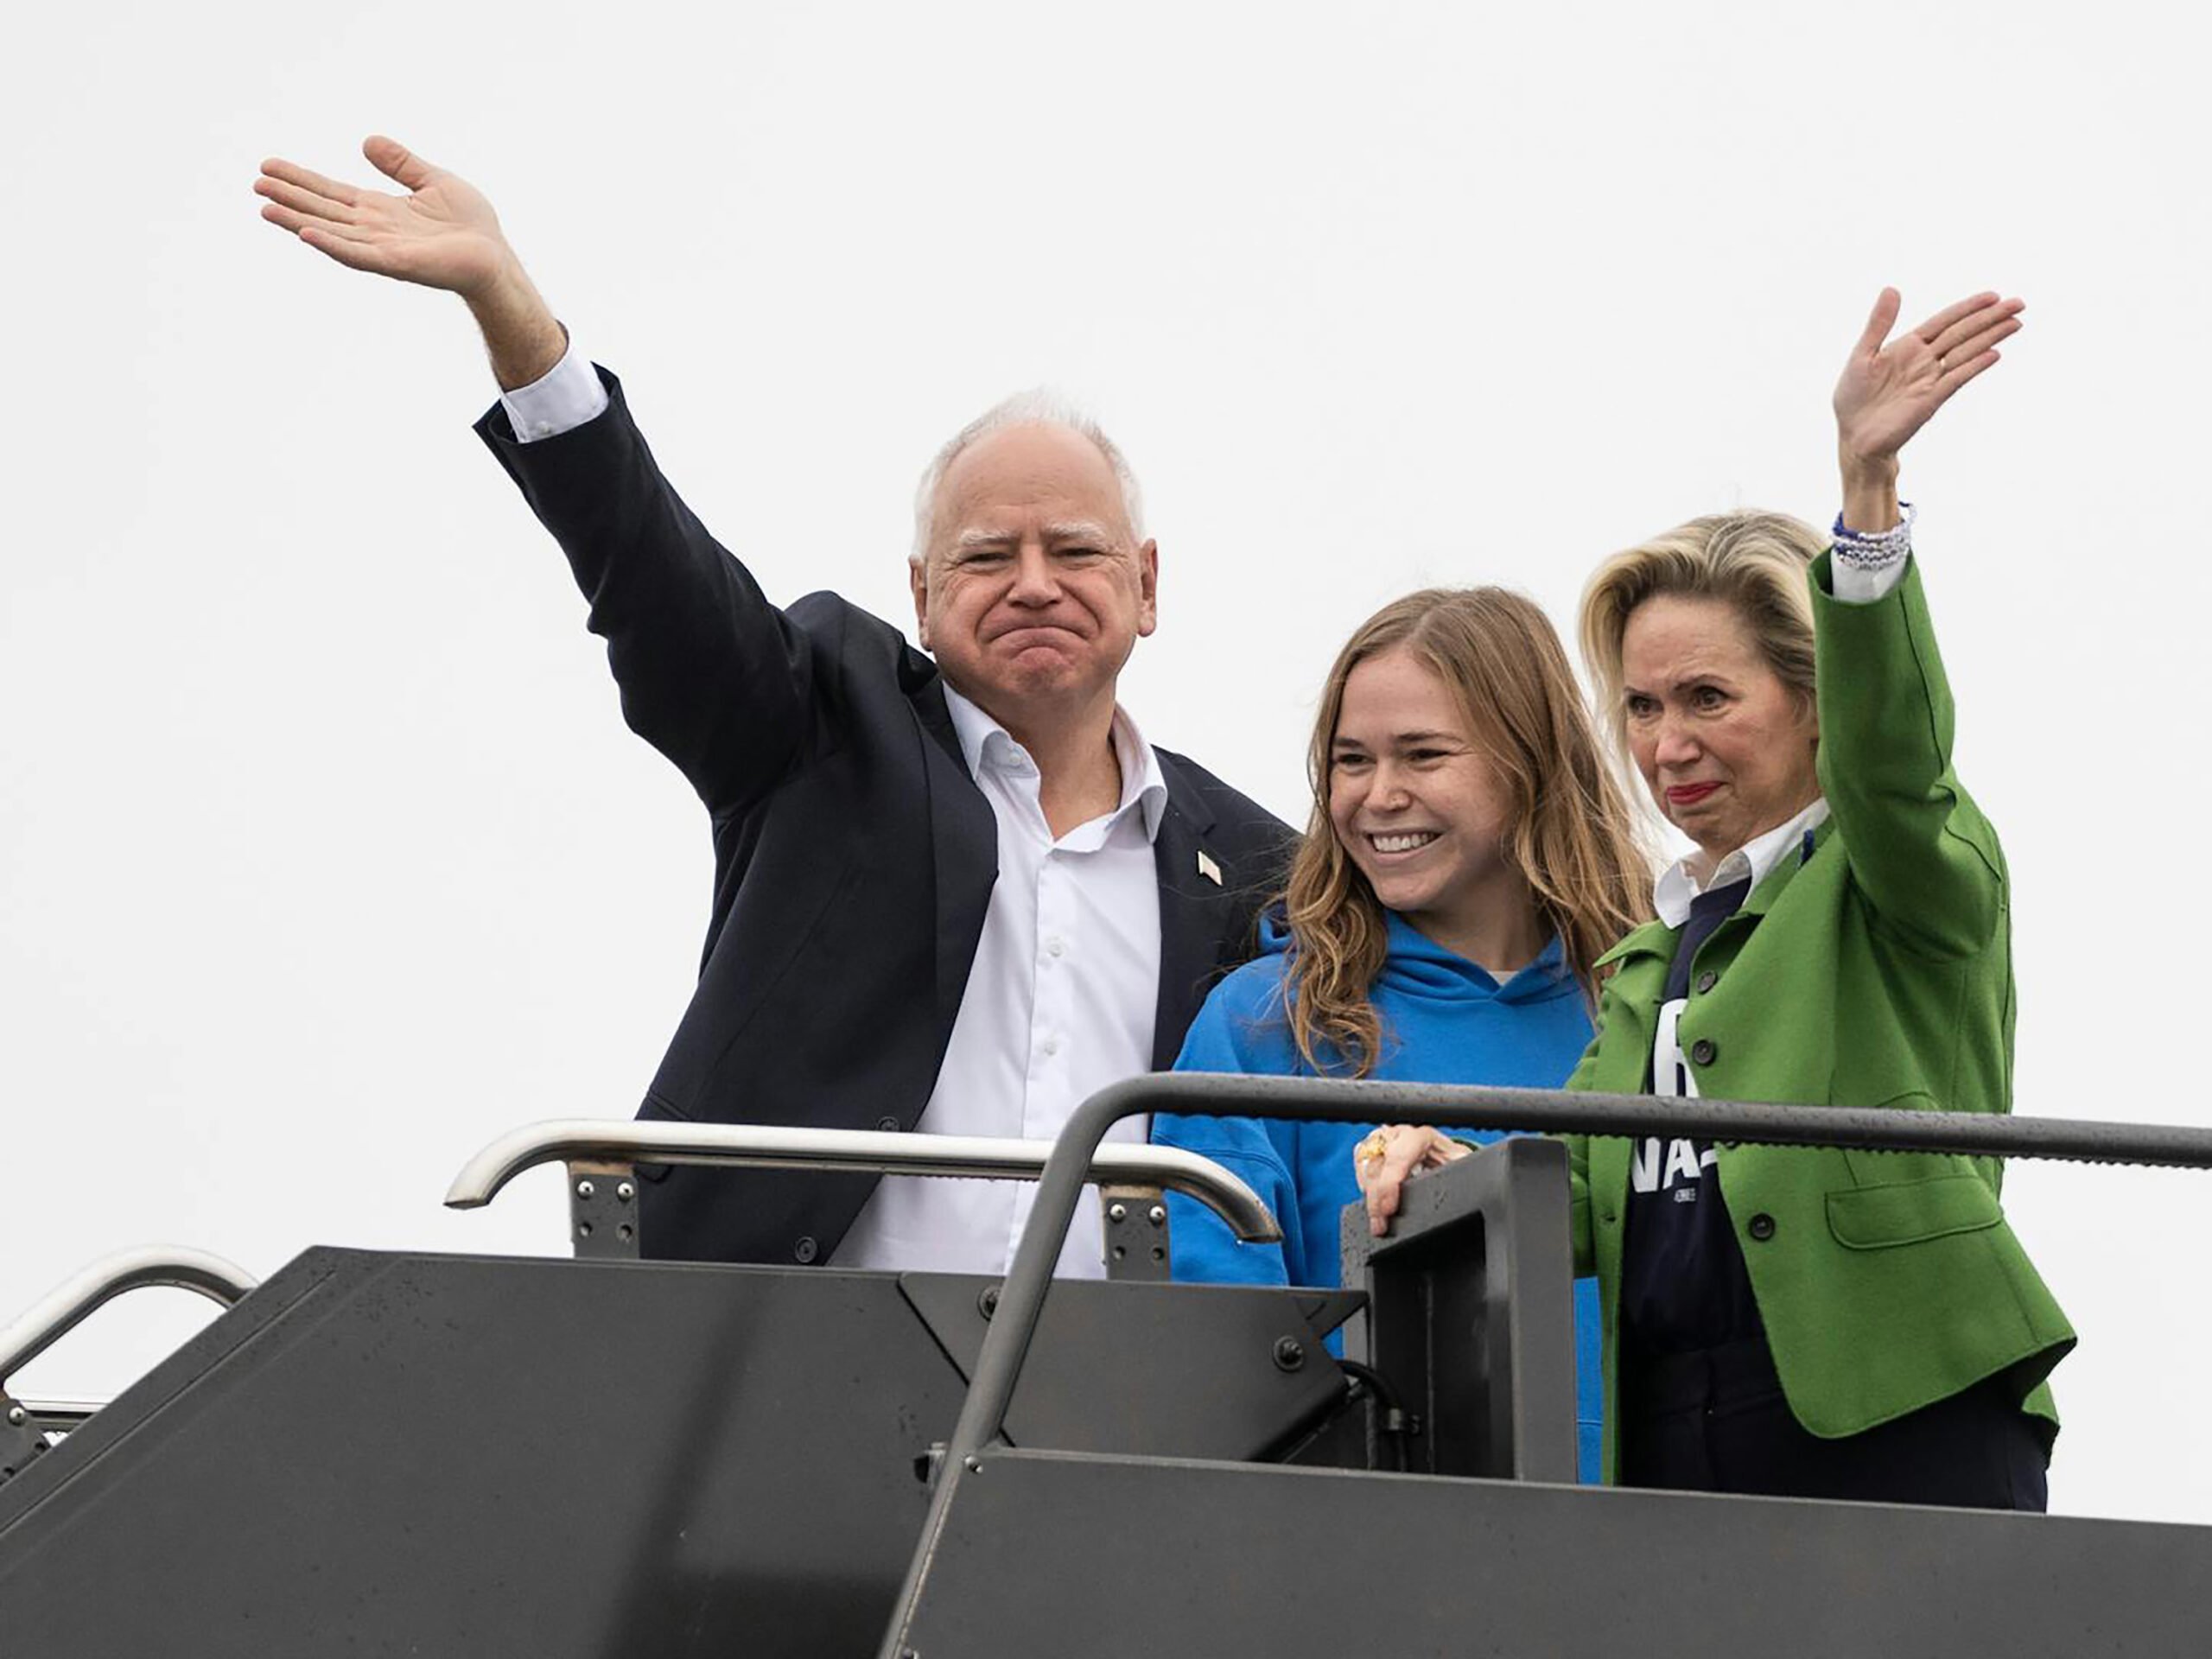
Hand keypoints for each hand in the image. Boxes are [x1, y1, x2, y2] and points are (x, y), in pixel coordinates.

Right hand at [256, 136, 514, 297]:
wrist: (495, 257)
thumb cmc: (470, 225)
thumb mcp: (433, 180)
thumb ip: (400, 163)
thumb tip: (366, 141)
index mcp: (379, 210)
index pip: (331, 192)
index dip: (301, 179)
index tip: (269, 165)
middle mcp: (374, 230)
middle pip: (323, 211)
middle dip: (290, 197)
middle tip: (255, 182)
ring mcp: (382, 248)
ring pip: (331, 232)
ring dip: (298, 221)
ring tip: (266, 208)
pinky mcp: (397, 264)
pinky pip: (358, 255)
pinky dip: (332, 245)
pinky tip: (307, 234)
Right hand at [1353, 1124, 1471, 1237]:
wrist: (1442, 1154)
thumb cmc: (1452, 1160)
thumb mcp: (1461, 1166)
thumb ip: (1461, 1173)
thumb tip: (1469, 1191)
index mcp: (1421, 1136)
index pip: (1398, 1157)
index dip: (1390, 1185)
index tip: (1389, 1210)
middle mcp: (1398, 1135)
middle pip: (1377, 1165)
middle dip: (1376, 1200)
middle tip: (1380, 1226)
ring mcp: (1382, 1141)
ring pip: (1364, 1166)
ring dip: (1369, 1195)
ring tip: (1377, 1219)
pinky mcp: (1371, 1149)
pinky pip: (1360, 1168)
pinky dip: (1364, 1188)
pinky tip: (1374, 1203)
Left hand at [1833, 287, 2022, 479]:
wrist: (1854, 436)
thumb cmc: (1854, 397)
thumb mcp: (1862, 354)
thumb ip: (1879, 324)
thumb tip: (1892, 289)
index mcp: (1908, 346)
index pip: (1945, 321)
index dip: (1968, 308)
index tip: (1993, 296)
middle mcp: (1924, 360)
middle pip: (1962, 333)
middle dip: (1989, 318)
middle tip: (2019, 303)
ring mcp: (1930, 379)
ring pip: (1966, 352)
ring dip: (1991, 337)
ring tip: (2015, 323)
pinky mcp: (1931, 399)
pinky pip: (1956, 379)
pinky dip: (1974, 366)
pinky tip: (1994, 354)